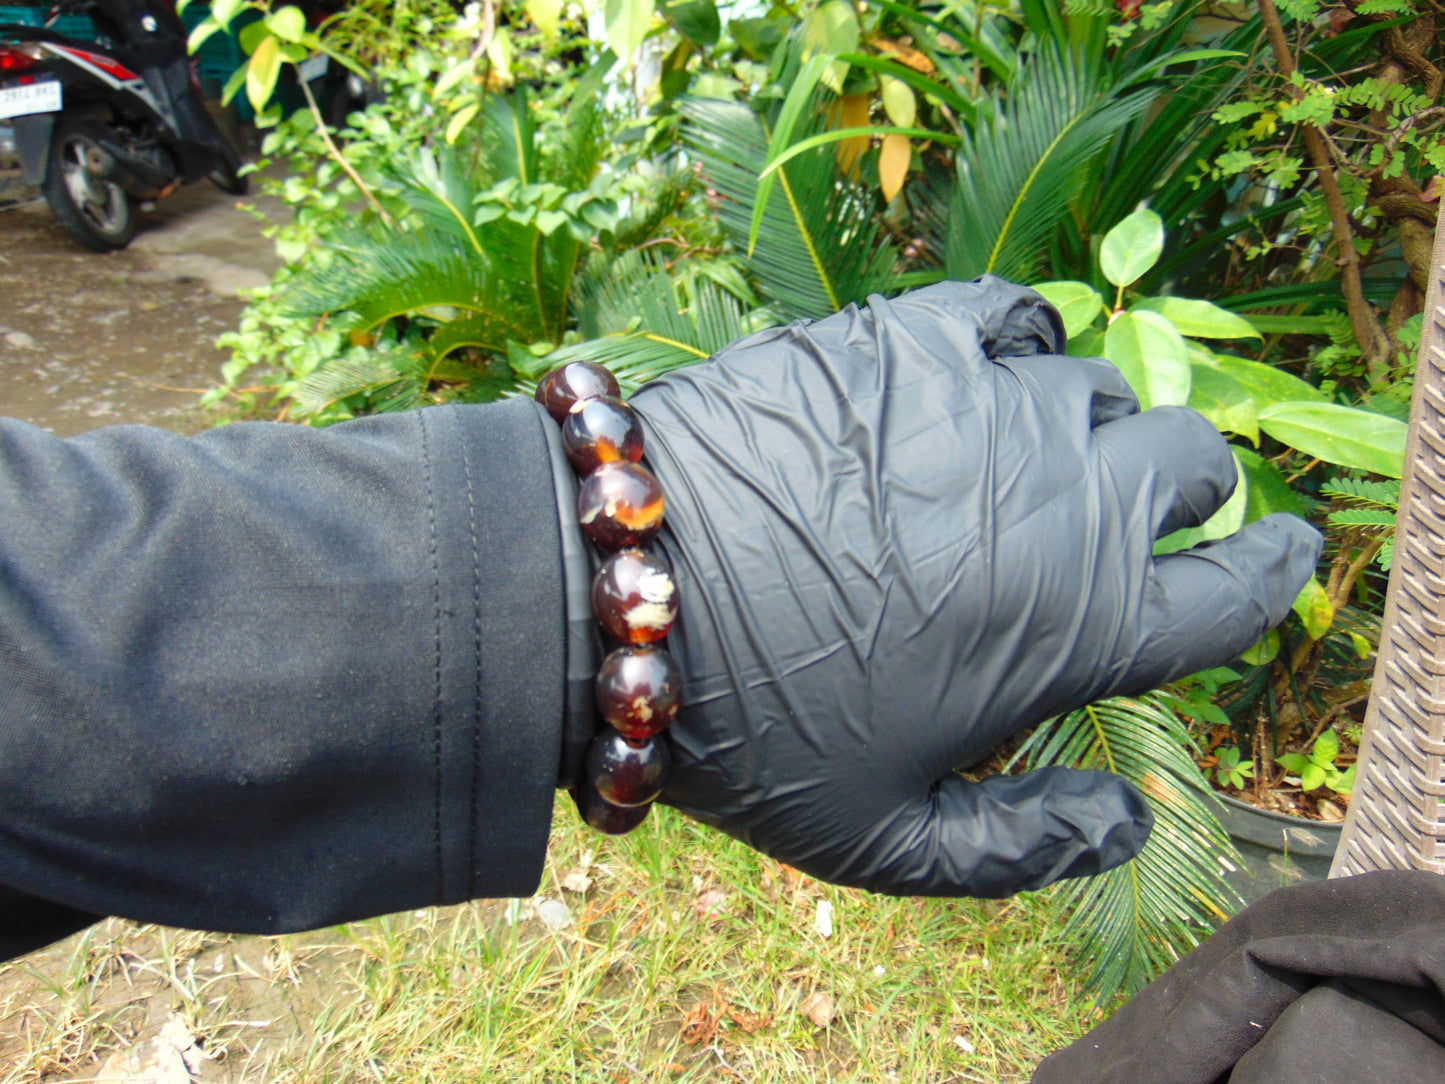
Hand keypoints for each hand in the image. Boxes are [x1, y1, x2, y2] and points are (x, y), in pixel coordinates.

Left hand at [622, 278, 1319, 897]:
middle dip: (1179, 489)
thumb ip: (1032, 845)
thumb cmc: (752, 740)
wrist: (616, 607)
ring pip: (1097, 382)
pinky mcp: (902, 337)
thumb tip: (1127, 817)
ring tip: (1019, 458)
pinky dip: (1014, 343)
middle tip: (1122, 514)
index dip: (1271, 570)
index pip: (1245, 587)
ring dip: (1080, 424)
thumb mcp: (894, 846)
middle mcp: (1063, 497)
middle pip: (1191, 456)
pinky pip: (1008, 312)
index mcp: (1085, 626)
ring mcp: (986, 403)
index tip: (1268, 558)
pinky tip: (973, 378)